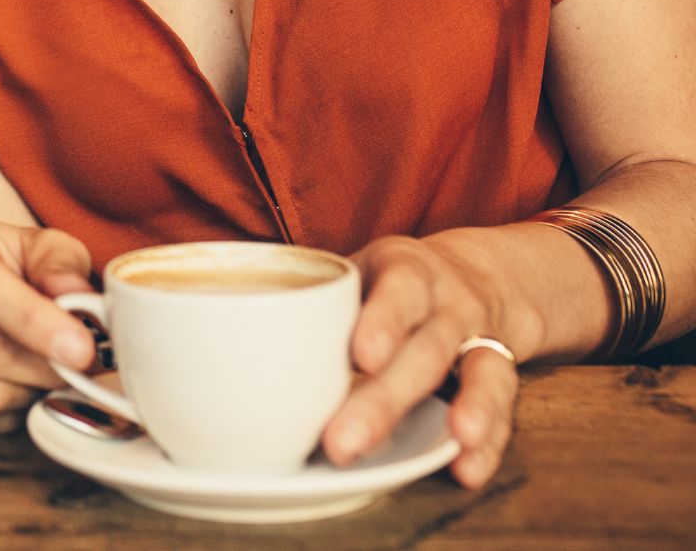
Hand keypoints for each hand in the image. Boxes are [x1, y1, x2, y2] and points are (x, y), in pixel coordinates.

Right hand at [0, 216, 96, 432]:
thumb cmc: (14, 260)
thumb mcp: (47, 245)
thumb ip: (64, 267)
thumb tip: (81, 302)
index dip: (31, 321)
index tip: (80, 348)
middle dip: (48, 367)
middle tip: (85, 361)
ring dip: (32, 390)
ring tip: (49, 365)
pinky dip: (13, 408)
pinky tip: (24, 378)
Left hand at [325, 234, 518, 487]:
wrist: (475, 276)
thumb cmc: (386, 284)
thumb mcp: (355, 274)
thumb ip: (312, 304)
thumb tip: (232, 347)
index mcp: (406, 269)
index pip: (399, 289)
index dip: (383, 320)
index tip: (361, 355)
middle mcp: (449, 302)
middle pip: (425, 349)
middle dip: (387, 398)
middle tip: (343, 441)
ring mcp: (480, 337)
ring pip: (481, 373)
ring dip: (470, 410)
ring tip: (457, 439)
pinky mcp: (500, 374)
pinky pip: (505, 409)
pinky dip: (489, 442)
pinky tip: (467, 469)